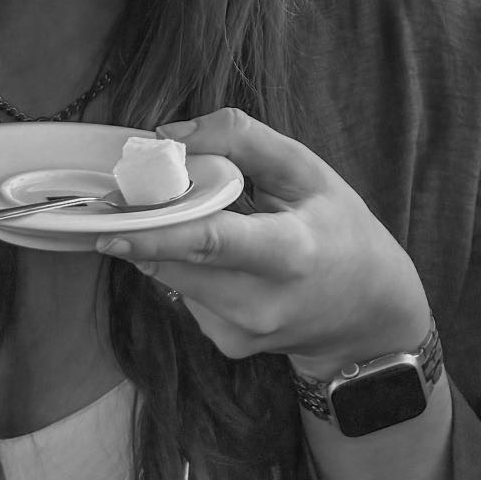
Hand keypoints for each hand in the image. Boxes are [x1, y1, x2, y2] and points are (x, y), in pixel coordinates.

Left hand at [98, 109, 430, 373]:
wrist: (370, 314)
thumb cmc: (340, 229)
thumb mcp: (308, 171)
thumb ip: (241, 139)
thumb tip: (169, 134)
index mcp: (291, 252)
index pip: (212, 243)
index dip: (156, 233)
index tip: (111, 227)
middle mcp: (263, 303)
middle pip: (178, 265)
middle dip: (148, 230)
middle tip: (135, 200)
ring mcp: (244, 333)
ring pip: (174, 280)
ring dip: (173, 248)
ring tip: (216, 227)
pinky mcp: (230, 345)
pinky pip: (187, 297)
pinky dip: (193, 272)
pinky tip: (230, 266)